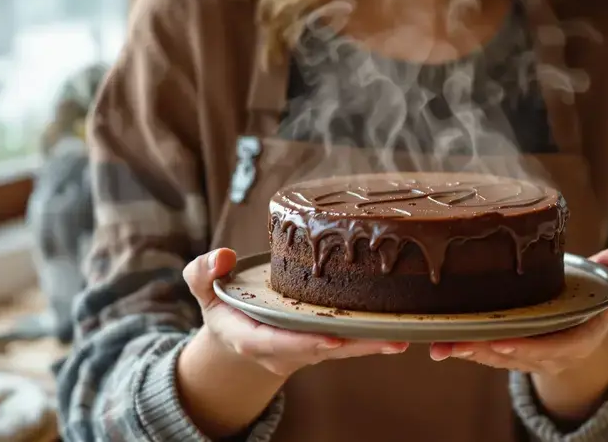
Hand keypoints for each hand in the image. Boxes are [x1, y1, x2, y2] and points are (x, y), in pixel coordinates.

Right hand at [183, 248, 408, 377]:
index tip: (332, 339)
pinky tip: (401, 331)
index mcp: (252, 339)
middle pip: (322, 351)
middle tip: (390, 338)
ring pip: (342, 350)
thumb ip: (204, 272)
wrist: (234, 333)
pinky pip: (348, 343)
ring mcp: (305, 351)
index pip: (280, 344)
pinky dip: (372, 338)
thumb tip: (223, 256)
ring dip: (372, 345)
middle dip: (355, 346)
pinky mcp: (321, 344)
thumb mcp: (203, 289)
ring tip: (404, 337)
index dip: (306, 343)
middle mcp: (283, 350)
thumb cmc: (222, 305)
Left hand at [428, 247, 607, 418]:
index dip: (529, 347)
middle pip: (517, 356)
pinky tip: (439, 343)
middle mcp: (550, 354)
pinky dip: (463, 348)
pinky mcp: (507, 351)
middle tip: (460, 343)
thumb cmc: (592, 302)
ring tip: (443, 344)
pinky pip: (485, 352)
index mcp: (577, 339)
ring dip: (469, 351)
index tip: (503, 341)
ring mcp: (528, 355)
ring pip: (496, 357)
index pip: (555, 347)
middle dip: (488, 351)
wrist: (582, 330)